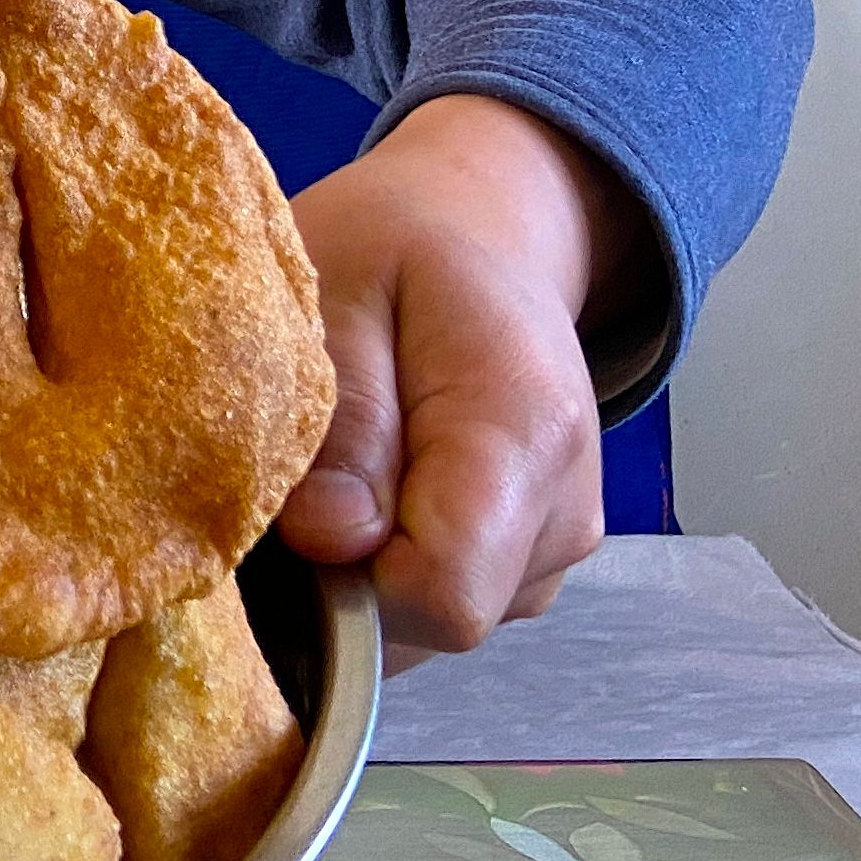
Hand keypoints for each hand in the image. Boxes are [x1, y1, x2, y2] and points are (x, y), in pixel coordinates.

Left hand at [272, 94, 625, 665]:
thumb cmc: (397, 248)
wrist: (481, 236)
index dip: (345, 572)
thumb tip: (329, 537)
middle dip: (341, 572)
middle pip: (430, 618)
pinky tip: (366, 487)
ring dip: (359, 569)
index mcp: (525, 433)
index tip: (298, 494)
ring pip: (428, 624)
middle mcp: (562, 513)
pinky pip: (436, 608)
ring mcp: (553, 549)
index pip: (442, 592)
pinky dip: (383, 570)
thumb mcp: (341, 289)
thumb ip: (341, 417)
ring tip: (342, 460)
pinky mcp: (528, 565)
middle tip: (305, 466)